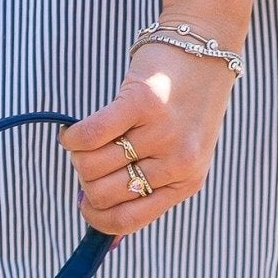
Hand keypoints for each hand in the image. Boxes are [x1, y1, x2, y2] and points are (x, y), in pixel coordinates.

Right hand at [59, 0, 253, 238]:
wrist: (205, 47)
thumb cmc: (184, 104)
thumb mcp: (181, 154)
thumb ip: (149, 187)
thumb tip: (104, 230)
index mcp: (186, 183)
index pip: (126, 222)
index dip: (95, 216)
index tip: (85, 202)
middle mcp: (177, 163)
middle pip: (101, 194)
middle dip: (85, 179)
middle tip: (92, 158)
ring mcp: (161, 133)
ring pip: (91, 166)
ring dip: (78, 155)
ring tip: (88, 138)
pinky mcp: (143, 102)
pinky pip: (89, 136)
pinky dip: (73, 136)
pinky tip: (75, 129)